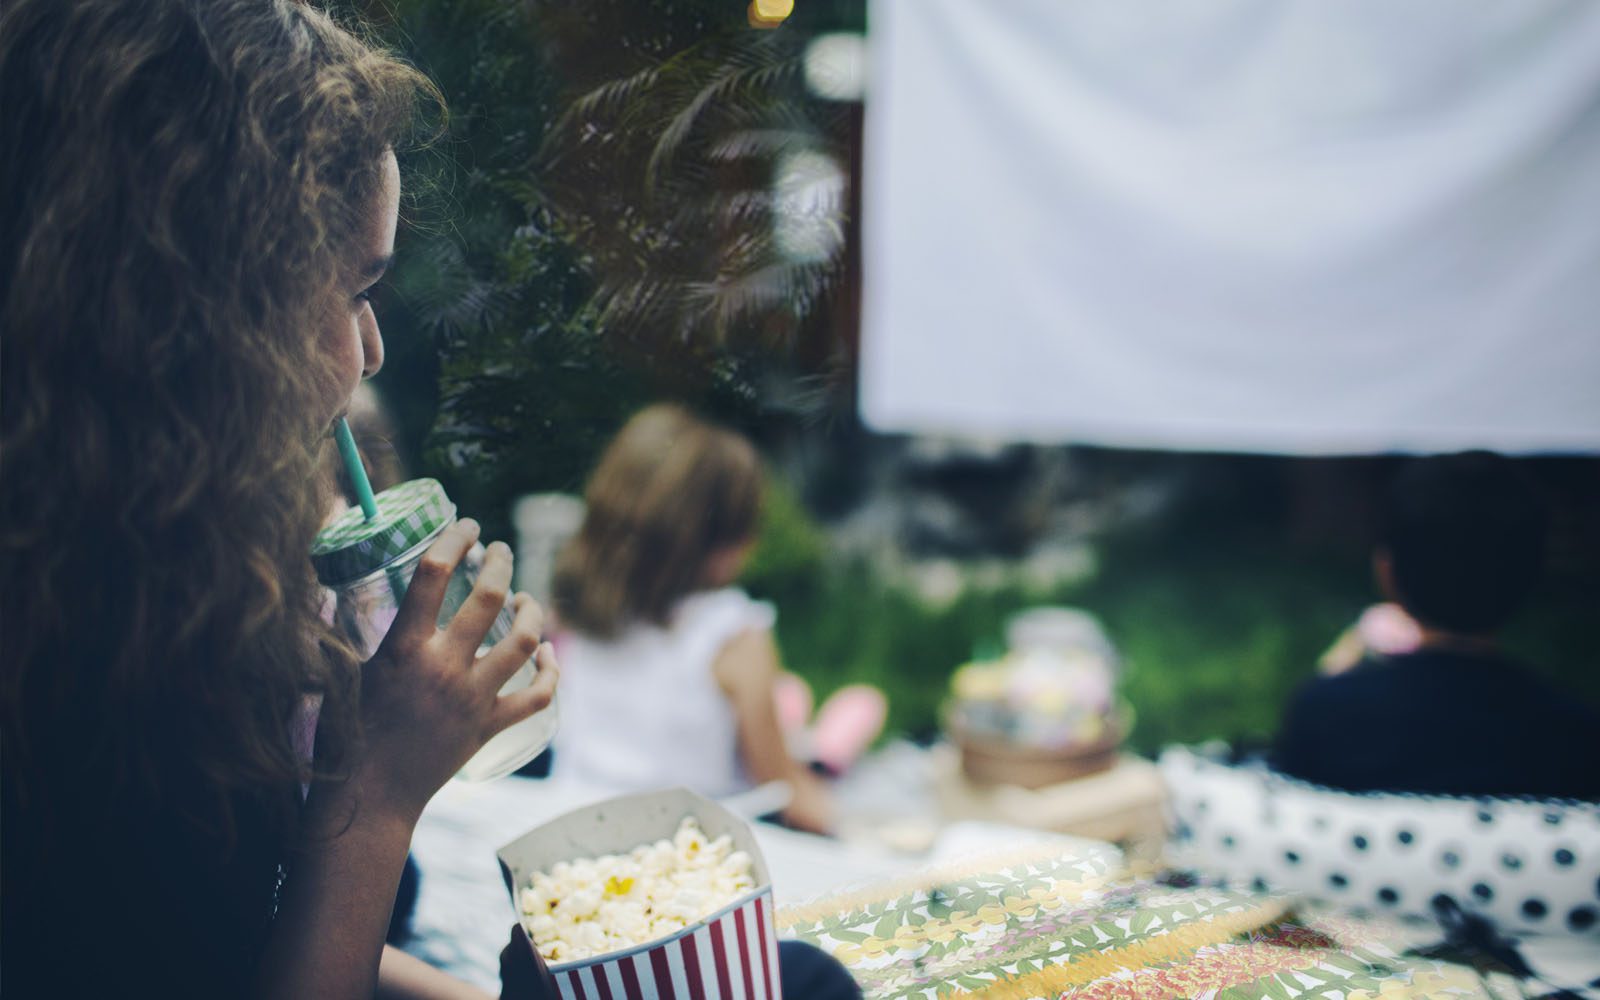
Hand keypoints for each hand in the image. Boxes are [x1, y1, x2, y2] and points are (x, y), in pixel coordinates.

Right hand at [354, 519, 559, 819]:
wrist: (369, 795)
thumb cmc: (345, 734)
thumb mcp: (343, 671)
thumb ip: (353, 632)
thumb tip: (347, 592)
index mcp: (403, 647)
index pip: (434, 573)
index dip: (455, 538)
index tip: (467, 525)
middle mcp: (444, 667)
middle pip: (490, 597)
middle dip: (501, 562)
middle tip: (500, 550)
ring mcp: (472, 697)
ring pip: (523, 641)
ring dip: (532, 612)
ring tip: (525, 599)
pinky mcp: (489, 726)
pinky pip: (536, 696)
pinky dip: (549, 672)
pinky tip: (546, 655)